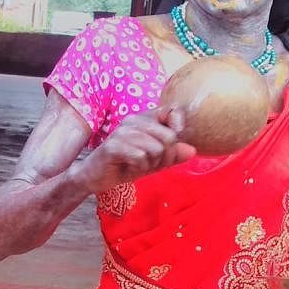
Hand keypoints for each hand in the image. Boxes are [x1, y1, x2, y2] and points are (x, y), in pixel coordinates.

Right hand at [77, 107, 195, 193]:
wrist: (96, 177)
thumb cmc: (126, 166)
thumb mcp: (154, 161)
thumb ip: (173, 155)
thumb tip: (192, 150)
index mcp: (144, 118)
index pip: (172, 110)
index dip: (179, 127)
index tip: (173, 144)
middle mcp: (133, 120)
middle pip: (169, 137)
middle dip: (166, 157)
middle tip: (153, 165)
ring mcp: (122, 131)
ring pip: (156, 148)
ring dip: (151, 164)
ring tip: (139, 166)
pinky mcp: (113, 145)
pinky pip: (141, 157)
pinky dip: (139, 168)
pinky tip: (128, 167)